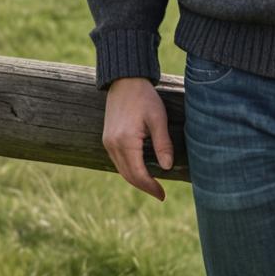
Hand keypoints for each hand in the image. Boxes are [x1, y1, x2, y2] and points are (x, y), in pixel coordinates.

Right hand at [102, 77, 173, 200]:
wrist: (125, 80)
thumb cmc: (144, 97)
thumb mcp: (158, 118)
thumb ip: (163, 143)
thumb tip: (167, 168)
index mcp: (125, 141)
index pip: (138, 174)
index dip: (151, 186)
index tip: (162, 195)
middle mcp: (113, 145)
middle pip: (128, 175)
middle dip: (144, 186)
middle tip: (159, 193)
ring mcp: (107, 142)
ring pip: (121, 170)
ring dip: (136, 179)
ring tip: (152, 184)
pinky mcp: (107, 138)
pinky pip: (117, 161)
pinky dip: (128, 169)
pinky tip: (140, 170)